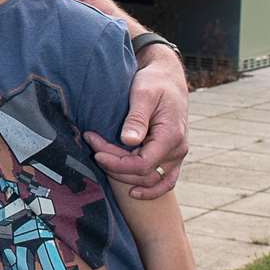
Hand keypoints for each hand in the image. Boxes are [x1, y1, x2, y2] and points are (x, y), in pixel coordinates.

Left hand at [85, 43, 188, 198]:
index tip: (95, 151)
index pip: (141, 164)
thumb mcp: (143, 94)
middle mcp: (177, 150)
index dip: (116, 163)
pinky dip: (151, 190)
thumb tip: (128, 141)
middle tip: (92, 146)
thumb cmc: (154, 82)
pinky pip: (165, 181)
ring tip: (101, 158)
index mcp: (171, 136)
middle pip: (142, 173)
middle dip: (114, 164)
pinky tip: (132, 193)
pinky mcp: (171, 156)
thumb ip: (137, 118)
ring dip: (124, 174)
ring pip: (151, 180)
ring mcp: (176, 156)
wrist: (167, 77)